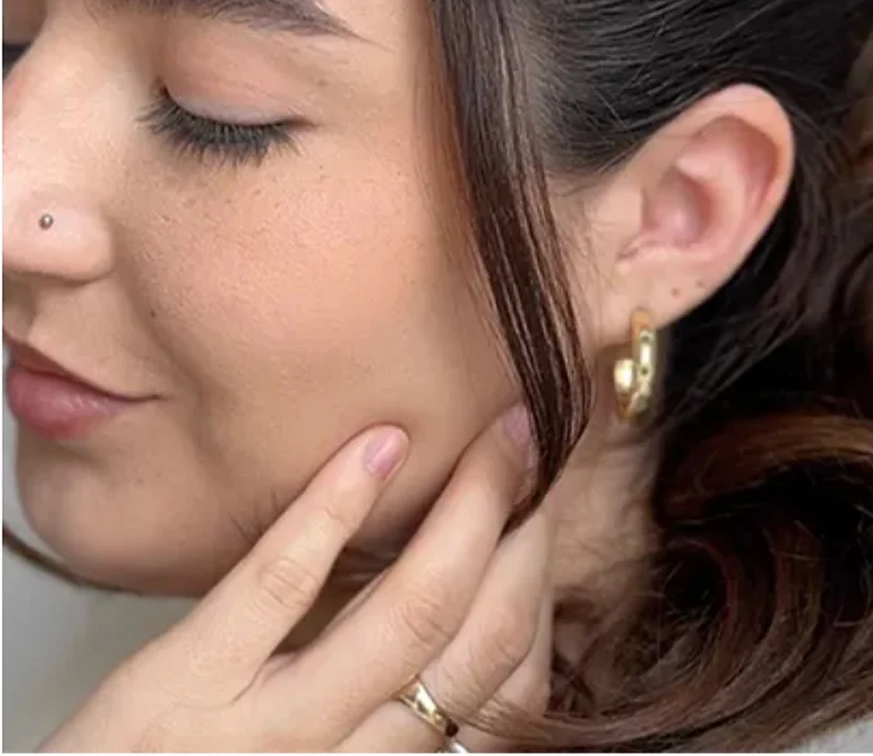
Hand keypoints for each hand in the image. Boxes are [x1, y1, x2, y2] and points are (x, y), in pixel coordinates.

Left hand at [40, 407, 554, 752]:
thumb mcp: (314, 755)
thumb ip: (375, 702)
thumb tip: (449, 604)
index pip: (501, 694)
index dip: (536, 595)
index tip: (544, 515)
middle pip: (472, 644)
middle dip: (522, 539)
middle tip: (534, 451)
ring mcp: (260, 730)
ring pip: (405, 618)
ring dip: (468, 514)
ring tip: (496, 436)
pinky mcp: (179, 687)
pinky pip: (278, 589)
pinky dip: (335, 511)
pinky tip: (379, 445)